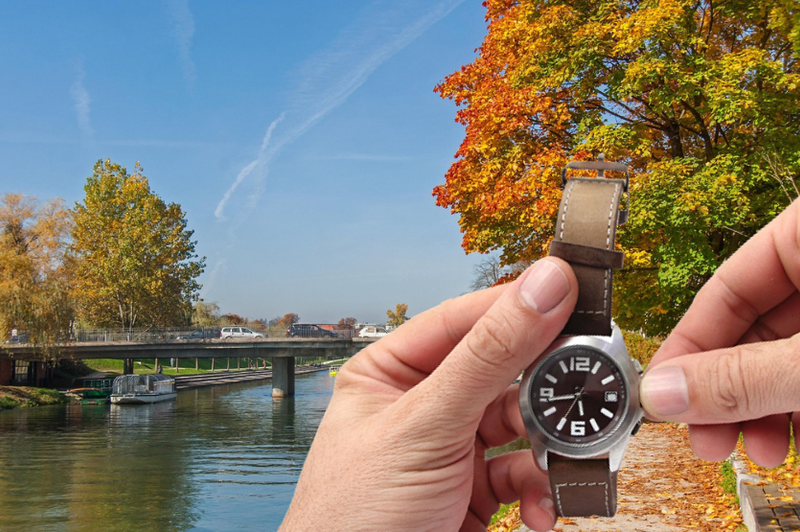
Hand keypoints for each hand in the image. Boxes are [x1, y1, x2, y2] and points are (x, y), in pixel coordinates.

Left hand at [279, 258, 577, 531]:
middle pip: (500, 370)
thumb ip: (487, 358)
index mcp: (390, 371)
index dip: (516, 305)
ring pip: (520, 423)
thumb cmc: (354, 516)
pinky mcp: (474, 490)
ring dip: (549, 443)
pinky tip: (541, 507)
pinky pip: (524, 473)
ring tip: (568, 456)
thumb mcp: (424, 426)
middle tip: (590, 378)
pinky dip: (541, 488)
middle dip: (543, 383)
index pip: (461, 321)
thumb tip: (543, 288)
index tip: (572, 292)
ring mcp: (450, 447)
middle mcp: (422, 402)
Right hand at [640, 198, 799, 467]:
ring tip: (760, 451)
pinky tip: (797, 440)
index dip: (690, 345)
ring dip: (769, 407)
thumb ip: (744, 378)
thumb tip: (660, 393)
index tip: (663, 395)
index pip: (729, 283)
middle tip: (708, 438)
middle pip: (758, 324)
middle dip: (732, 389)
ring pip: (792, 351)